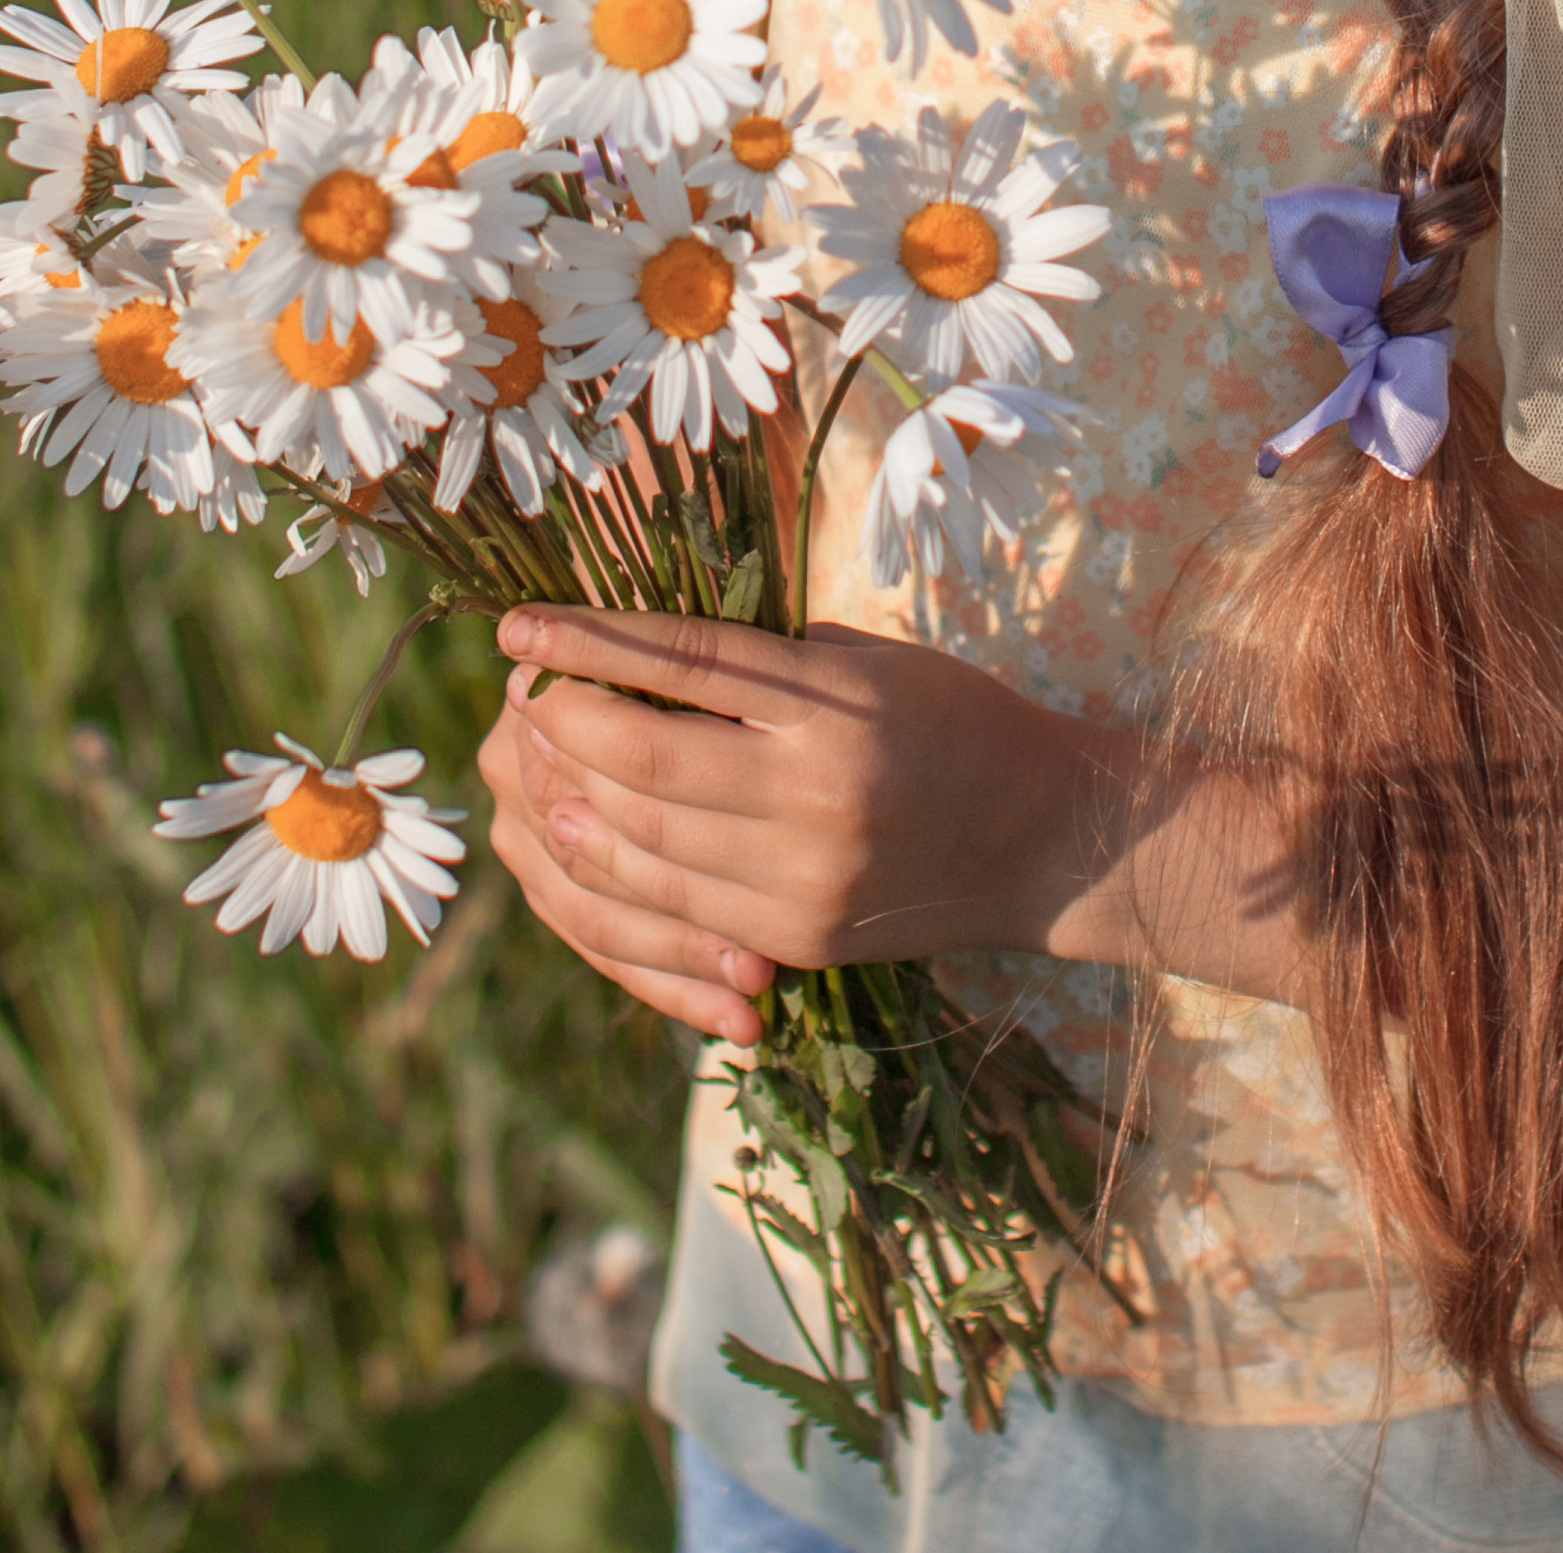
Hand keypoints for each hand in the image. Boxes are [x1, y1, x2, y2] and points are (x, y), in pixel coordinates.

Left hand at [478, 605, 1104, 1046]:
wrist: (1046, 839)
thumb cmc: (952, 719)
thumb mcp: (867, 658)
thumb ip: (764, 659)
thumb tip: (635, 648)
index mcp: (836, 702)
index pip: (684, 660)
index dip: (588, 641)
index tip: (516, 626)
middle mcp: (817, 791)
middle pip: (645, 757)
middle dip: (564, 722)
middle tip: (523, 693)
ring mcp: (805, 876)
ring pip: (644, 840)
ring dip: (575, 796)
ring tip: (540, 759)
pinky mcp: (799, 936)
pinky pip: (678, 906)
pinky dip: (618, 865)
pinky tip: (586, 830)